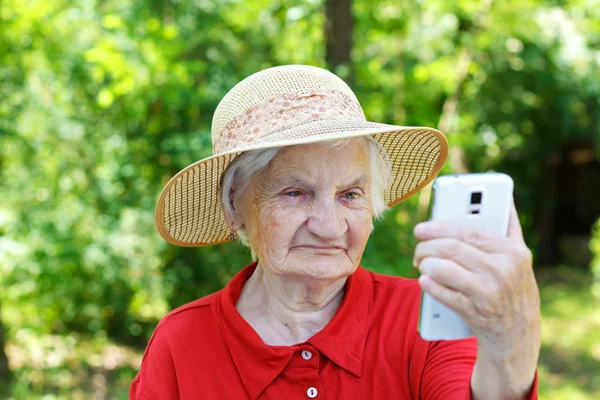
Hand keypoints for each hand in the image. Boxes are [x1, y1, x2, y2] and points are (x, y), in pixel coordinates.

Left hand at [413, 199, 540, 397]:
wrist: (517, 333)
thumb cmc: (513, 286)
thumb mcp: (519, 257)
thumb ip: (510, 227)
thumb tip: (504, 195)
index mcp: (512, 251)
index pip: (468, 232)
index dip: (440, 227)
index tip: (422, 228)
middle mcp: (502, 270)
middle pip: (452, 249)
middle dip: (427, 246)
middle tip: (418, 248)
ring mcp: (488, 292)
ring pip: (444, 269)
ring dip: (425, 264)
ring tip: (421, 263)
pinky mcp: (475, 312)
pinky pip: (443, 294)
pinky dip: (429, 285)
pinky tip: (424, 280)